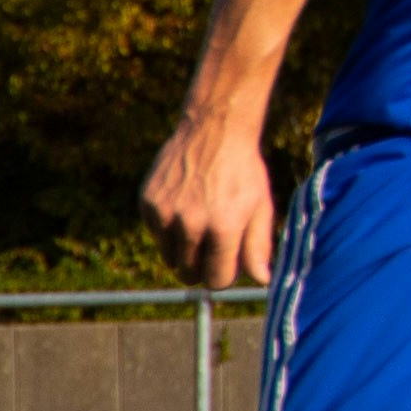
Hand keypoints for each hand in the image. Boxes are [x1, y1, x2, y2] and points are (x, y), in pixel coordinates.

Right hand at [142, 115, 277, 289]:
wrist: (215, 129)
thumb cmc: (243, 171)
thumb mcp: (260, 206)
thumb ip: (259, 247)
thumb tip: (261, 281)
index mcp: (223, 227)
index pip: (216, 280)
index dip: (224, 275)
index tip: (229, 262)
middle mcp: (190, 223)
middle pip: (189, 274)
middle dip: (203, 267)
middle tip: (214, 245)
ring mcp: (165, 213)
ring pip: (170, 258)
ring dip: (185, 250)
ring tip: (201, 222)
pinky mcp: (148, 203)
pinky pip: (156, 235)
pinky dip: (169, 230)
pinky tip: (185, 205)